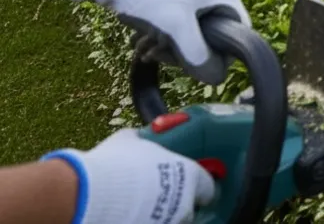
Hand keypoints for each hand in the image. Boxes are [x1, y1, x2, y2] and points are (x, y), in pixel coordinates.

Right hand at [42, 130, 214, 223]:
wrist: (87, 194)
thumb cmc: (113, 163)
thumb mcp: (130, 140)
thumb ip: (144, 141)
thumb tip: (140, 137)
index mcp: (188, 175)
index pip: (208, 186)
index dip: (198, 186)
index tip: (190, 187)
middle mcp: (185, 202)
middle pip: (190, 208)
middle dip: (178, 203)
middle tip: (158, 198)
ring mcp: (169, 221)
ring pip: (174, 221)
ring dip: (163, 215)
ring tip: (140, 209)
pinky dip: (147, 221)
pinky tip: (131, 217)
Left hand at [71, 0, 250, 83]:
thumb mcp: (176, 29)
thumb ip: (199, 56)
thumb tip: (217, 78)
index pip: (238, 34)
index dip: (219, 55)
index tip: (192, 63)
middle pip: (213, 35)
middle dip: (184, 51)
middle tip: (158, 55)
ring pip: (194, 31)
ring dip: (169, 46)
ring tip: (144, 50)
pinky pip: (181, 23)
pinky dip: (164, 35)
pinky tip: (143, 43)